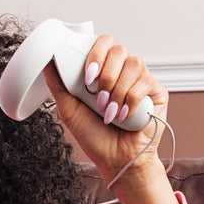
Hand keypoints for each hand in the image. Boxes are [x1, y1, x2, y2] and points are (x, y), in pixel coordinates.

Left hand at [42, 36, 178, 203]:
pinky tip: (125, 116)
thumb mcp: (68, 108)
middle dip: (106, 76)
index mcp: (104, 69)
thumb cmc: (95, 136)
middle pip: (119, 50)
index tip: (87, 77)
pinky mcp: (157, 92)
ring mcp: (141, 80)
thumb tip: (46, 58)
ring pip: (134, 64)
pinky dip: (132, 100)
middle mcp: (123, 71)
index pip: (103, 43)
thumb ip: (58, 82)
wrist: (116, 160)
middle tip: (99, 99)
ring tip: (111, 112)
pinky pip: (146, 82)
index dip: (95, 54)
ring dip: (118, 90)